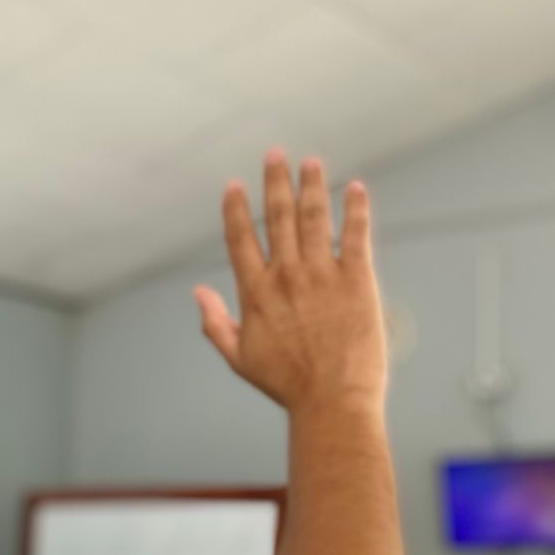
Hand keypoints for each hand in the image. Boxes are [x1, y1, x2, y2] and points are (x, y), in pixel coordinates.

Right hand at [195, 149, 386, 415]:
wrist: (332, 401)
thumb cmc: (286, 385)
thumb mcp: (240, 358)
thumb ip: (216, 323)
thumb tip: (197, 292)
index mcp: (256, 293)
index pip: (241, 239)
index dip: (236, 209)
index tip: (234, 185)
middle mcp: (287, 276)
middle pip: (279, 217)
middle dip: (275, 181)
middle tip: (275, 154)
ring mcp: (322, 275)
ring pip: (315, 218)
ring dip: (312, 185)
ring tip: (310, 162)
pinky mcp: (357, 281)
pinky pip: (356, 235)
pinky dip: (355, 209)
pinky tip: (355, 188)